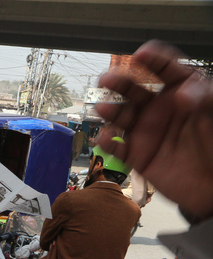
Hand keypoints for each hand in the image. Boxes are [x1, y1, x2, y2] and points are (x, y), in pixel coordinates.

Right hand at [95, 40, 212, 220]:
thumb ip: (202, 100)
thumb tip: (180, 95)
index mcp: (182, 92)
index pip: (167, 71)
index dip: (154, 60)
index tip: (141, 55)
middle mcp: (161, 109)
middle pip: (135, 90)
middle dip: (120, 83)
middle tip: (107, 79)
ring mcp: (147, 132)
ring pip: (122, 117)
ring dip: (110, 111)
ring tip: (103, 109)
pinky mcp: (138, 155)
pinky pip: (118, 148)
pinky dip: (107, 143)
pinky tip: (104, 138)